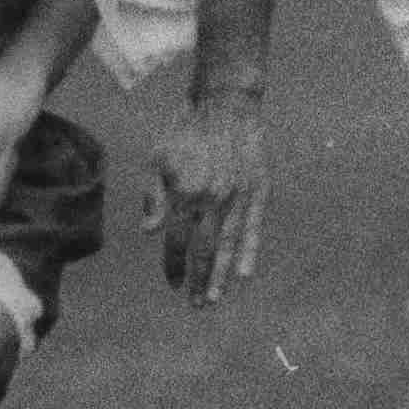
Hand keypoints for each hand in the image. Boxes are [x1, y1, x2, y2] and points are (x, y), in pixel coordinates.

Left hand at [143, 95, 268, 305]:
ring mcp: (237, 197)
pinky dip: (250, 253)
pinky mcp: (259, 192)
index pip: (177, 242)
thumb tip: (150, 231)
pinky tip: (245, 275)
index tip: (172, 283)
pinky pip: (254, 229)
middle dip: (199, 280)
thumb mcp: (159, 159)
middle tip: (196, 304)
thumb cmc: (186, 131)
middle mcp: (211, 200)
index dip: (174, 265)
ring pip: (229, 245)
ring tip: (215, 298)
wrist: (226, 104)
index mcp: (184, 193)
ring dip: (222, 275)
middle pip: (204, 251)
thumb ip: (153, 197)